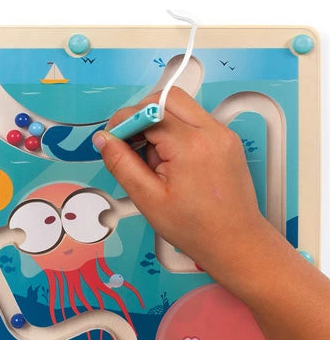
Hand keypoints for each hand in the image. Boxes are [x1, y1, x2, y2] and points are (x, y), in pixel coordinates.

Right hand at [93, 87, 270, 273]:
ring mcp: (223, 134)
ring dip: (158, 122)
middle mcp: (211, 131)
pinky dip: (176, 131)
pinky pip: (194, 120)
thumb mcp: (147, 199)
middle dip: (141, 115)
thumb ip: (121, 164)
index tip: (112, 139)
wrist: (235, 242)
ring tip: (154, 159)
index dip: (123, 122)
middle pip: (167, 97)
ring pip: (181, 106)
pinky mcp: (227, 140)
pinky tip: (170, 160)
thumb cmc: (195, 228)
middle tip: (129, 143)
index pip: (148, 112)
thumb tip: (103, 139)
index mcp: (190, 145)